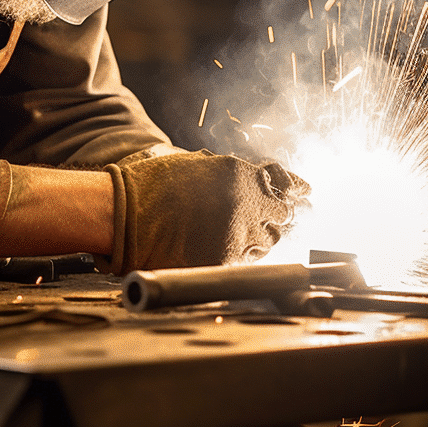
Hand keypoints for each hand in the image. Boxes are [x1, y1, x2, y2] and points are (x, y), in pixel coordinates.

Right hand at [104, 150, 309, 272]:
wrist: (124, 212)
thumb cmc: (154, 186)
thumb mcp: (200, 165)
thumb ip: (232, 174)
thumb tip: (259, 182)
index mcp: (241, 175)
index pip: (286, 185)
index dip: (295, 191)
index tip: (303, 195)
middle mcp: (246, 204)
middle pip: (281, 216)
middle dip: (278, 218)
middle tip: (272, 219)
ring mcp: (237, 234)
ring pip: (266, 242)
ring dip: (260, 238)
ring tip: (242, 234)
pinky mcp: (224, 261)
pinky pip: (245, 261)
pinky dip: (240, 256)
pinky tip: (229, 249)